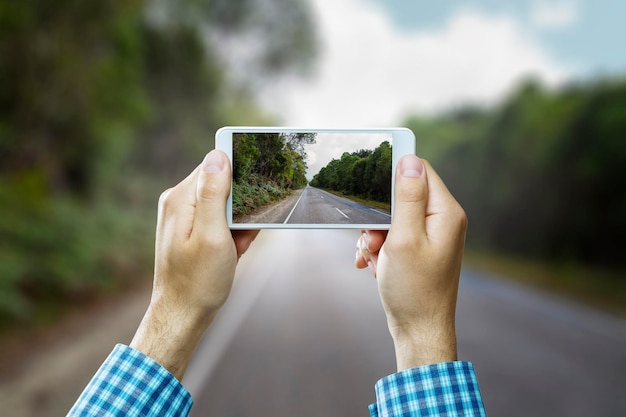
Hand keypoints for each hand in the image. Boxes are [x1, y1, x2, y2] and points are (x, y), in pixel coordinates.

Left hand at [131, 150, 257, 379]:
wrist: (182, 316)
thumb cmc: (199, 281)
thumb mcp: (212, 235)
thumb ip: (214, 194)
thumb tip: (218, 155)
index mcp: (181, 198)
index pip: (215, 165)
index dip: (238, 177)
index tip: (251, 197)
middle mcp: (178, 202)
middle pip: (221, 186)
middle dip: (240, 209)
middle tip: (240, 235)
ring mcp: (183, 217)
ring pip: (224, 207)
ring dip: (237, 226)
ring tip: (234, 249)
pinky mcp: (191, 230)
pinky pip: (219, 222)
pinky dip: (231, 236)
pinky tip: (232, 254)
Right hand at [355, 155, 466, 369]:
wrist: (419, 331)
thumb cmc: (413, 290)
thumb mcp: (404, 239)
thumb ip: (407, 197)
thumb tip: (409, 160)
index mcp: (446, 213)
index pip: (420, 171)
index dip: (392, 176)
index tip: (371, 194)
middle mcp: (443, 220)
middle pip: (402, 195)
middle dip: (378, 216)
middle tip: (373, 240)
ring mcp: (432, 236)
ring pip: (392, 217)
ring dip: (375, 235)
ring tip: (373, 258)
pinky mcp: (420, 249)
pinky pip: (393, 236)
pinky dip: (379, 248)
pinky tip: (373, 266)